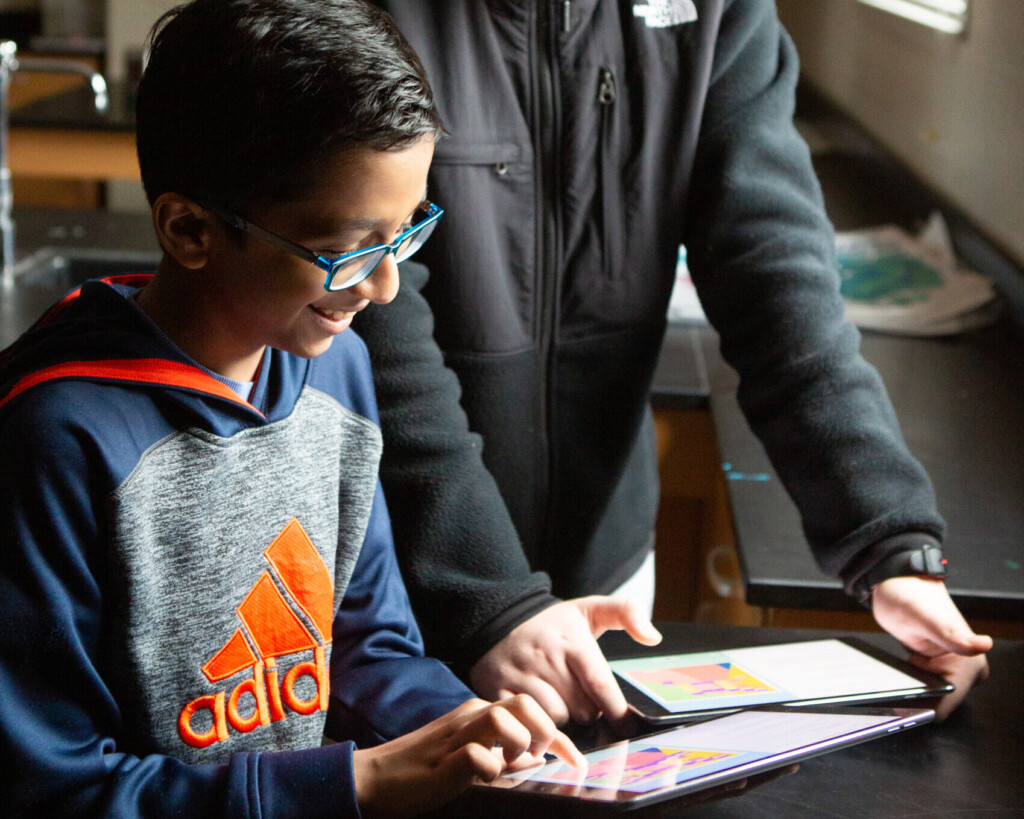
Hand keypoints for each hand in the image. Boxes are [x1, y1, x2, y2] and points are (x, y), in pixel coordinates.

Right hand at [353, 695, 583, 818]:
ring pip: (506, 719)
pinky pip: (480, 756)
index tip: (577, 761)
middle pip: (525, 702)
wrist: (376, 779)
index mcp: (479, 712)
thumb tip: (537, 760)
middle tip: (538, 759)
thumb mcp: (470, 758)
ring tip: (508, 767)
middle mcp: (471, 715)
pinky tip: (480, 780)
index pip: (532, 710)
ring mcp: (457, 733)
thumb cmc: (424, 770)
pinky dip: (489, 770)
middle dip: (545, 732)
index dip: (561, 737)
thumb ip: (502, 757)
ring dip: (518, 746)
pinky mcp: (444, 757)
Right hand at [469, 596, 662, 726]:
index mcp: (572, 641)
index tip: (625, 725)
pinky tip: (538, 714)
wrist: (498, 619)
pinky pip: (526, 725)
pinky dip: (535, 727)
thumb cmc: (553, 624)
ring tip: (559, 702)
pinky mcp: (498, 691)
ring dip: (563, 720)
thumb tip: (653, 638)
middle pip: (582, 710)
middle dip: (588, 711)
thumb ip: (627, 612)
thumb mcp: (589, 609)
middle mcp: (545, 659)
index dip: (616, 711)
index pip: (600, 685)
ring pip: (556, 721)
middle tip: (580, 699)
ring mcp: (519, 676)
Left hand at [871, 576, 991, 719]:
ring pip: (933, 696)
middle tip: (898, 693)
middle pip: (943, 702)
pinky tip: (900, 677)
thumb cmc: (909, 595)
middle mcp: (964, 668)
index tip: (907, 710)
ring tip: (897, 683)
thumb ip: (951, 635)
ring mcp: (949, 668)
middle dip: (921, 701)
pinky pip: (924, 686)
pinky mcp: (935, 666)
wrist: (894, 584)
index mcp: (970, 660)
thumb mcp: (925, 616)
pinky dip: (912, 685)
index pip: (952, 700)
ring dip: (915, 694)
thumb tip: (982, 645)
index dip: (929, 708)